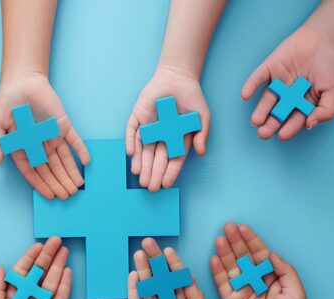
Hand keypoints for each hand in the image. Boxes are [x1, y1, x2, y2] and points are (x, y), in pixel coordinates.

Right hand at [0, 73, 89, 199]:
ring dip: (71, 173)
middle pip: (51, 169)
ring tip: (77, 187)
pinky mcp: (63, 125)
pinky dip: (81, 150)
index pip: (34, 171)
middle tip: (68, 196)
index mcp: (23, 148)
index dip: (42, 184)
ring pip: (64, 159)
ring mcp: (52, 136)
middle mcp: (39, 145)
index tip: (50, 196)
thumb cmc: (5, 102)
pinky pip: (74, 140)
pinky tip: (86, 162)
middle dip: (59, 183)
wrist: (21, 81)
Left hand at [126, 66, 210, 191]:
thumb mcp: (202, 117)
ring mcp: (149, 127)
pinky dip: (131, 141)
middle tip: (150, 186)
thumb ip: (201, 134)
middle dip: (153, 172)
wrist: (178, 76)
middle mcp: (161, 137)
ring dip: (141, 162)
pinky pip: (133, 131)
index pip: (173, 160)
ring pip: (143, 149)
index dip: (169, 172)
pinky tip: (131, 153)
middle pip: (156, 158)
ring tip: (140, 176)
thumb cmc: (192, 97)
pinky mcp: (138, 117)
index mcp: (177, 139)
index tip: (166, 184)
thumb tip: (201, 152)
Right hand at [210, 223, 305, 298]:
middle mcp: (254, 280)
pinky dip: (217, 270)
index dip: (252, 240)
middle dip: (235, 241)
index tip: (244, 228)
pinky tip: (214, 258)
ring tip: (219, 239)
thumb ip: (286, 271)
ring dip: (225, 252)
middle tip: (228, 227)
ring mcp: (241, 289)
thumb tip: (272, 254)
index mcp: (271, 277)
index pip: (259, 254)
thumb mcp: (296, 293)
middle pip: (243, 256)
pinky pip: (222, 283)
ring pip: (231, 266)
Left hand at [242, 25, 333, 139]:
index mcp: (303, 103)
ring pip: (267, 99)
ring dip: (260, 110)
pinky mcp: (269, 69)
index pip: (294, 119)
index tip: (282, 135)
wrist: (325, 38)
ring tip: (256, 121)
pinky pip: (258, 78)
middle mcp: (288, 96)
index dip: (289, 128)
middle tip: (263, 133)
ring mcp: (278, 83)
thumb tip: (311, 125)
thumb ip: (326, 110)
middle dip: (270, 124)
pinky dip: (250, 86)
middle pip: (277, 113)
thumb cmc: (331, 66)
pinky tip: (245, 95)